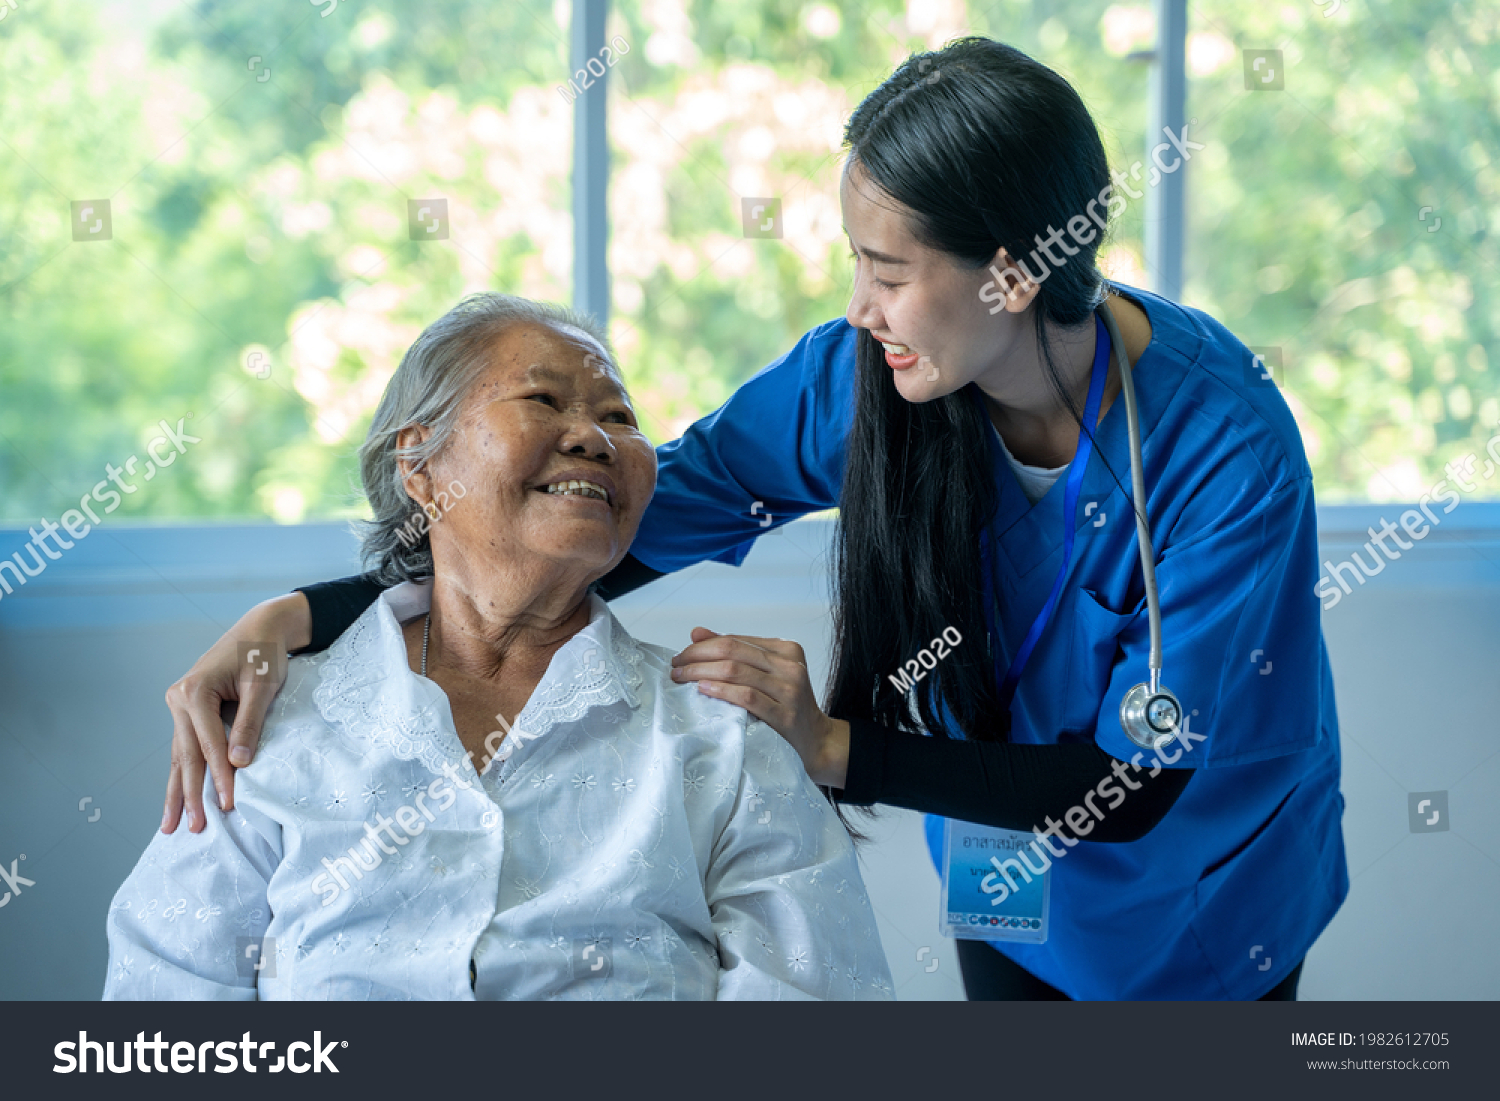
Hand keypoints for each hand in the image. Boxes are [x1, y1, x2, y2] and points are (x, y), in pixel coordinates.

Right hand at [162, 592, 309, 832]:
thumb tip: (238, 764)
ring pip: (179, 756)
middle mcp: (179, 699)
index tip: (229, 805)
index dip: (220, 777)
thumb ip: (249, 724)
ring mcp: (180, 706)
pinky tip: (178, 797)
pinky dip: (183, 773)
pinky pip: (185, 747)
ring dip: (177, 791)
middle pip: (185, 755)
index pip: (208, 744)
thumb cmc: (264, 653)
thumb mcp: (262, 686)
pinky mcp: (188, 711)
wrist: (260, 628)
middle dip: (189, 794)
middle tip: (191, 828)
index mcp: (194, 691)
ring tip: (171, 825)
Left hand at [670, 628, 849, 787]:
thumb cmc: (786, 707)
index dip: (705, 644)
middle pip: (733, 652)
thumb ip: (736, 654)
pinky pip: (746, 697)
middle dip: (698, 656)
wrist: (815, 741)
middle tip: (676, 665)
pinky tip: (703, 689)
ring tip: (681, 677)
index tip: (682, 654)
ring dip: (701, 672)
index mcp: (787, 650)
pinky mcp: (785, 714)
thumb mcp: (766, 675)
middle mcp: (791, 666)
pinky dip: (721, 690)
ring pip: (736, 671)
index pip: (736, 640)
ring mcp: (790, 690)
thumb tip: (697, 632)